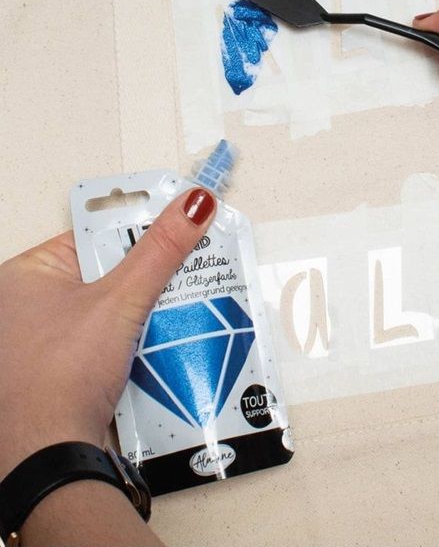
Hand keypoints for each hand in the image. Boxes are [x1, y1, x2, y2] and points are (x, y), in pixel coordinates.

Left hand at [0, 187, 215, 479]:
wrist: (51, 457)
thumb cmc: (62, 377)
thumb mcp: (121, 300)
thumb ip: (160, 249)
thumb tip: (194, 203)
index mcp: (24, 275)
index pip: (93, 235)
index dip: (138, 230)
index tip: (179, 227)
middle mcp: (24, 304)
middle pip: (105, 270)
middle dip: (147, 273)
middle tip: (187, 266)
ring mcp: (40, 340)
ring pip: (108, 305)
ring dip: (144, 306)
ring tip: (177, 302)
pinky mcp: (58, 369)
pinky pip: (104, 335)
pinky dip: (132, 334)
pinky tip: (158, 336)